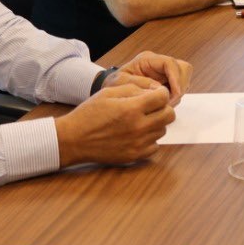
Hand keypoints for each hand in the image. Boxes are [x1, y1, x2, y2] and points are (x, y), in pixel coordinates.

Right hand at [54, 83, 173, 165]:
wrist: (74, 139)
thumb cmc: (89, 114)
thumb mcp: (108, 92)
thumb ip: (135, 88)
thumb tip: (155, 90)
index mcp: (131, 108)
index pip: (163, 97)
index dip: (161, 93)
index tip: (154, 94)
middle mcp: (138, 127)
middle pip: (169, 115)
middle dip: (163, 107)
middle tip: (150, 107)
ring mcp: (138, 144)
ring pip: (162, 130)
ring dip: (156, 123)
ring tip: (140, 120)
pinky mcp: (135, 156)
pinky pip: (155, 146)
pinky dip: (150, 139)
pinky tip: (137, 133)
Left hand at [111, 51, 192, 105]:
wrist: (112, 89)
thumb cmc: (115, 84)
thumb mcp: (121, 83)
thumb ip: (139, 84)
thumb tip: (159, 88)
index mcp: (147, 59)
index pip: (170, 63)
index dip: (176, 78)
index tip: (175, 94)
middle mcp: (159, 63)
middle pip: (183, 68)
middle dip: (180, 86)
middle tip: (170, 102)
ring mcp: (165, 71)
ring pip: (184, 77)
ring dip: (179, 91)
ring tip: (166, 103)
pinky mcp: (168, 81)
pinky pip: (180, 86)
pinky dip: (176, 95)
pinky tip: (165, 103)